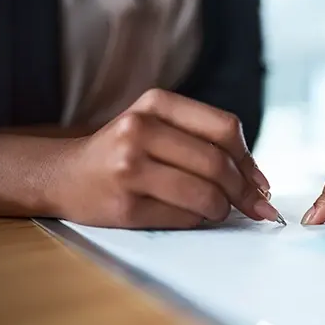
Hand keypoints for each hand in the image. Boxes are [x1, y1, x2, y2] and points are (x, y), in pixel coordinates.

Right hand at [49, 89, 276, 228]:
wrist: (64, 175)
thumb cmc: (124, 152)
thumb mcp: (159, 127)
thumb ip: (206, 142)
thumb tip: (258, 182)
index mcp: (156, 104)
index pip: (225, 129)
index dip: (250, 160)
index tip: (260, 183)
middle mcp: (140, 129)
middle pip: (218, 164)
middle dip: (244, 192)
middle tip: (253, 206)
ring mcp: (129, 167)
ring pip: (205, 194)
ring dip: (222, 209)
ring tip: (217, 210)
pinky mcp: (125, 205)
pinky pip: (183, 218)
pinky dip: (197, 220)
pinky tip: (190, 215)